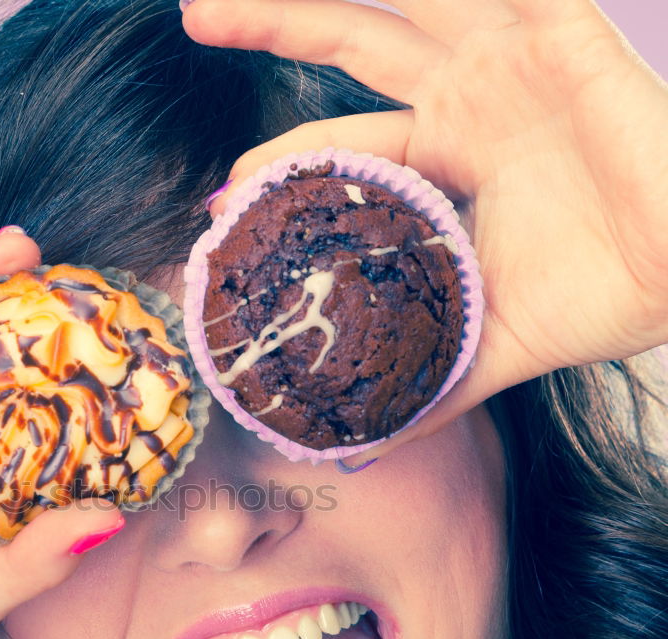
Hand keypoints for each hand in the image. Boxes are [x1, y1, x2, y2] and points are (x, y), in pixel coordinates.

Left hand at [183, 0, 667, 460]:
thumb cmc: (604, 298)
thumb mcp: (489, 343)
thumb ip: (426, 381)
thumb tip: (364, 437)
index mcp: (448, 164)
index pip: (340, 149)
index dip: (278, 167)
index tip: (219, 201)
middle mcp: (471, 100)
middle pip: (351, 44)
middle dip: (274, 25)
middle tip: (193, 18)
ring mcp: (512, 58)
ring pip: (399, 1)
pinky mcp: (561, 32)